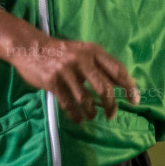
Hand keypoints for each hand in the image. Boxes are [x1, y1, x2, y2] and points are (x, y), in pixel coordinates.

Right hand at [10, 36, 138, 123]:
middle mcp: (82, 60)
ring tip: (90, 116)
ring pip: (86, 100)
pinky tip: (78, 118)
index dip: (128, 86)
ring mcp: (67, 71)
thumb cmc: (61, 52)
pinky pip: (69, 105)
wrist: (29, 47)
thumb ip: (101, 66)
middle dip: (111, 105)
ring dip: (91, 113)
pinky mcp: (53, 82)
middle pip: (104, 88)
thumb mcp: (83, 52)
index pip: (117, 69)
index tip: (134, 101)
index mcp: (93, 51)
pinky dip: (76, 115)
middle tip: (112, 115)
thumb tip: (124, 83)